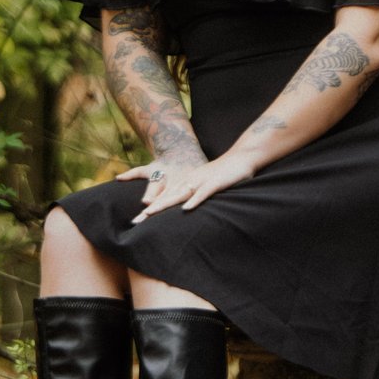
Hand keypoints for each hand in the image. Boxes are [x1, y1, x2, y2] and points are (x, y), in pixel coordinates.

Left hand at [131, 149, 257, 220]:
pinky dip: (195, 200)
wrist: (242, 156)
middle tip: (136, 221)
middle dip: (152, 210)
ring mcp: (202, 181)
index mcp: (187, 183)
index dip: (152, 210)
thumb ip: (196, 196)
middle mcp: (190, 182)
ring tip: (150, 214)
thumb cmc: (226, 173)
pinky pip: (203, 193)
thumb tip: (187, 210)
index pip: (166, 198)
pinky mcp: (215, 182)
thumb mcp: (207, 185)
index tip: (137, 221)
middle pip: (168, 198)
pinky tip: (186, 208)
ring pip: (180, 195)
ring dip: (165, 205)